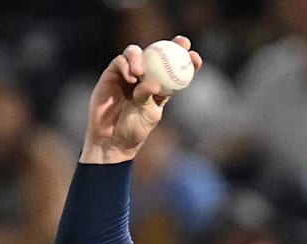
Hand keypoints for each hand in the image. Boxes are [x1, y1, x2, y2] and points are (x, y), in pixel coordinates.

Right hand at [79, 35, 201, 163]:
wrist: (111, 137)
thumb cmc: (134, 129)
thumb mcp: (147, 114)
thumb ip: (148, 97)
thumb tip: (154, 83)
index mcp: (162, 86)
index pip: (176, 69)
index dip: (187, 60)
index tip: (195, 57)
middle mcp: (146, 76)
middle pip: (158, 54)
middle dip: (172, 45)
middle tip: (180, 44)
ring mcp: (129, 73)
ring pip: (137, 53)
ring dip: (141, 57)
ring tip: (140, 72)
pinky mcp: (112, 73)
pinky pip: (120, 61)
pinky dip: (126, 65)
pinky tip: (131, 76)